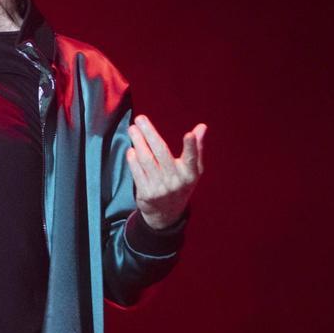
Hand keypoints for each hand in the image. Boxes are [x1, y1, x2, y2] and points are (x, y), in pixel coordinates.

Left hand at [126, 115, 206, 229]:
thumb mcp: (193, 170)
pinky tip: (131, 149)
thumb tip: (202, 127)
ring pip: (147, 160)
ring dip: (138, 142)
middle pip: (161, 153)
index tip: (189, 134)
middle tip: (140, 119)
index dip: (191, 147)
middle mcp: (176, 181)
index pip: (191, 159)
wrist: (166, 213)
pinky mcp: (146, 194)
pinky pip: (137, 172)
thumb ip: (196, 149)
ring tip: (132, 129)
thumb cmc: (180, 184)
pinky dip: (133, 160)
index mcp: (190, 175)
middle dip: (150, 134)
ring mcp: (160, 188)